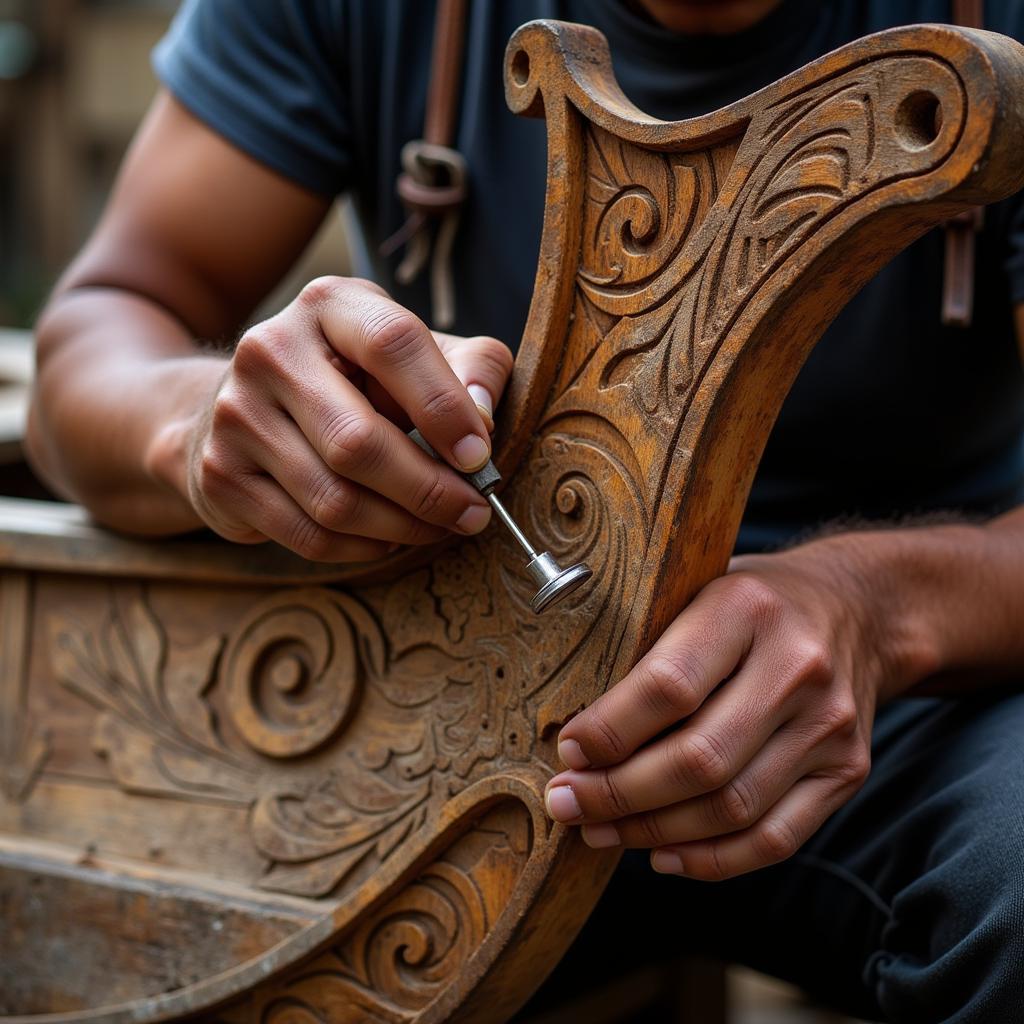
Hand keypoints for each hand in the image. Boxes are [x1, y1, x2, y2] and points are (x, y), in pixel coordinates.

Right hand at [147, 277, 512, 560]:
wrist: (247, 407)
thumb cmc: (358, 381)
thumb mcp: (418, 355)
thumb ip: (470, 368)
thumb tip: (483, 418)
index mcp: (329, 304)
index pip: (392, 343)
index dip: (443, 405)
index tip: (480, 457)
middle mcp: (271, 349)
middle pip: (358, 440)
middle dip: (430, 489)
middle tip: (473, 514)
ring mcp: (237, 414)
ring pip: (335, 499)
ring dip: (402, 527)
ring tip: (440, 528)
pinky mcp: (221, 475)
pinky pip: (308, 534)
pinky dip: (363, 548)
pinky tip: (390, 538)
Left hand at [545, 538, 902, 880]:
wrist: (861, 608)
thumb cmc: (753, 603)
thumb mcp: (697, 589)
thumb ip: (648, 645)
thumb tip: (577, 732)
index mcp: (746, 607)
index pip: (668, 686)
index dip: (609, 730)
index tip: (569, 752)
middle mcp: (797, 667)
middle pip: (698, 759)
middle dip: (618, 794)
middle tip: (568, 804)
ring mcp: (829, 725)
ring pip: (731, 808)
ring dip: (653, 832)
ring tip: (601, 830)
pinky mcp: (848, 770)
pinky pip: (774, 839)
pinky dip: (711, 859)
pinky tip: (663, 854)